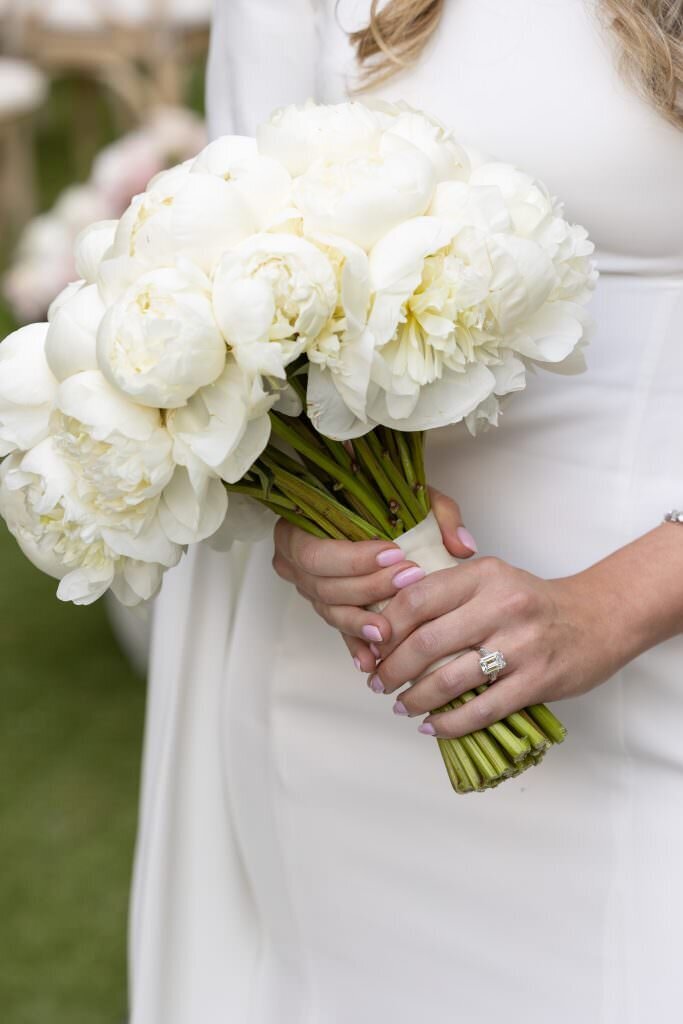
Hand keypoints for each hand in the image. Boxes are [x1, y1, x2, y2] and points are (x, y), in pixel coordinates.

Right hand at [272, 491, 477, 672]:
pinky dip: (356, 646)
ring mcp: (310, 589)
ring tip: (390, 631)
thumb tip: (462, 546)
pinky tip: (373, 660)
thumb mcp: (411, 498)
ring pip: (331, 612)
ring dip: (361, 622)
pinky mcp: (328, 610)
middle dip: (368, 588)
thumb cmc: (381, 506)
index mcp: (300, 530)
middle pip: (325, 586)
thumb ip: (440, 515)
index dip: (354, 558)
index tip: (395, 553)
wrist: (364, 517)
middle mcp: (297, 563)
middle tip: (407, 582)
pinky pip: (339, 632)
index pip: (318, 552)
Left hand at [367, 540, 675, 737]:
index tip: (371, 645)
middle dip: (392, 668)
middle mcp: (501, 606)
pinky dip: (450, 723)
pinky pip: (482, 709)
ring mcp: (521, 645)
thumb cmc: (533, 602)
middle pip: (427, 641)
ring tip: (401, 705)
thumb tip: (389, 622)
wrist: (599, 618)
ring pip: (450, 679)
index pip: (418, 598)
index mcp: (484, 576)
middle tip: (377, 681)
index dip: (386, 626)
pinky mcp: (537, 680)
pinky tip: (432, 726)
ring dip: (416, 698)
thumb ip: (448, 593)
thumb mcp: (491, 580)